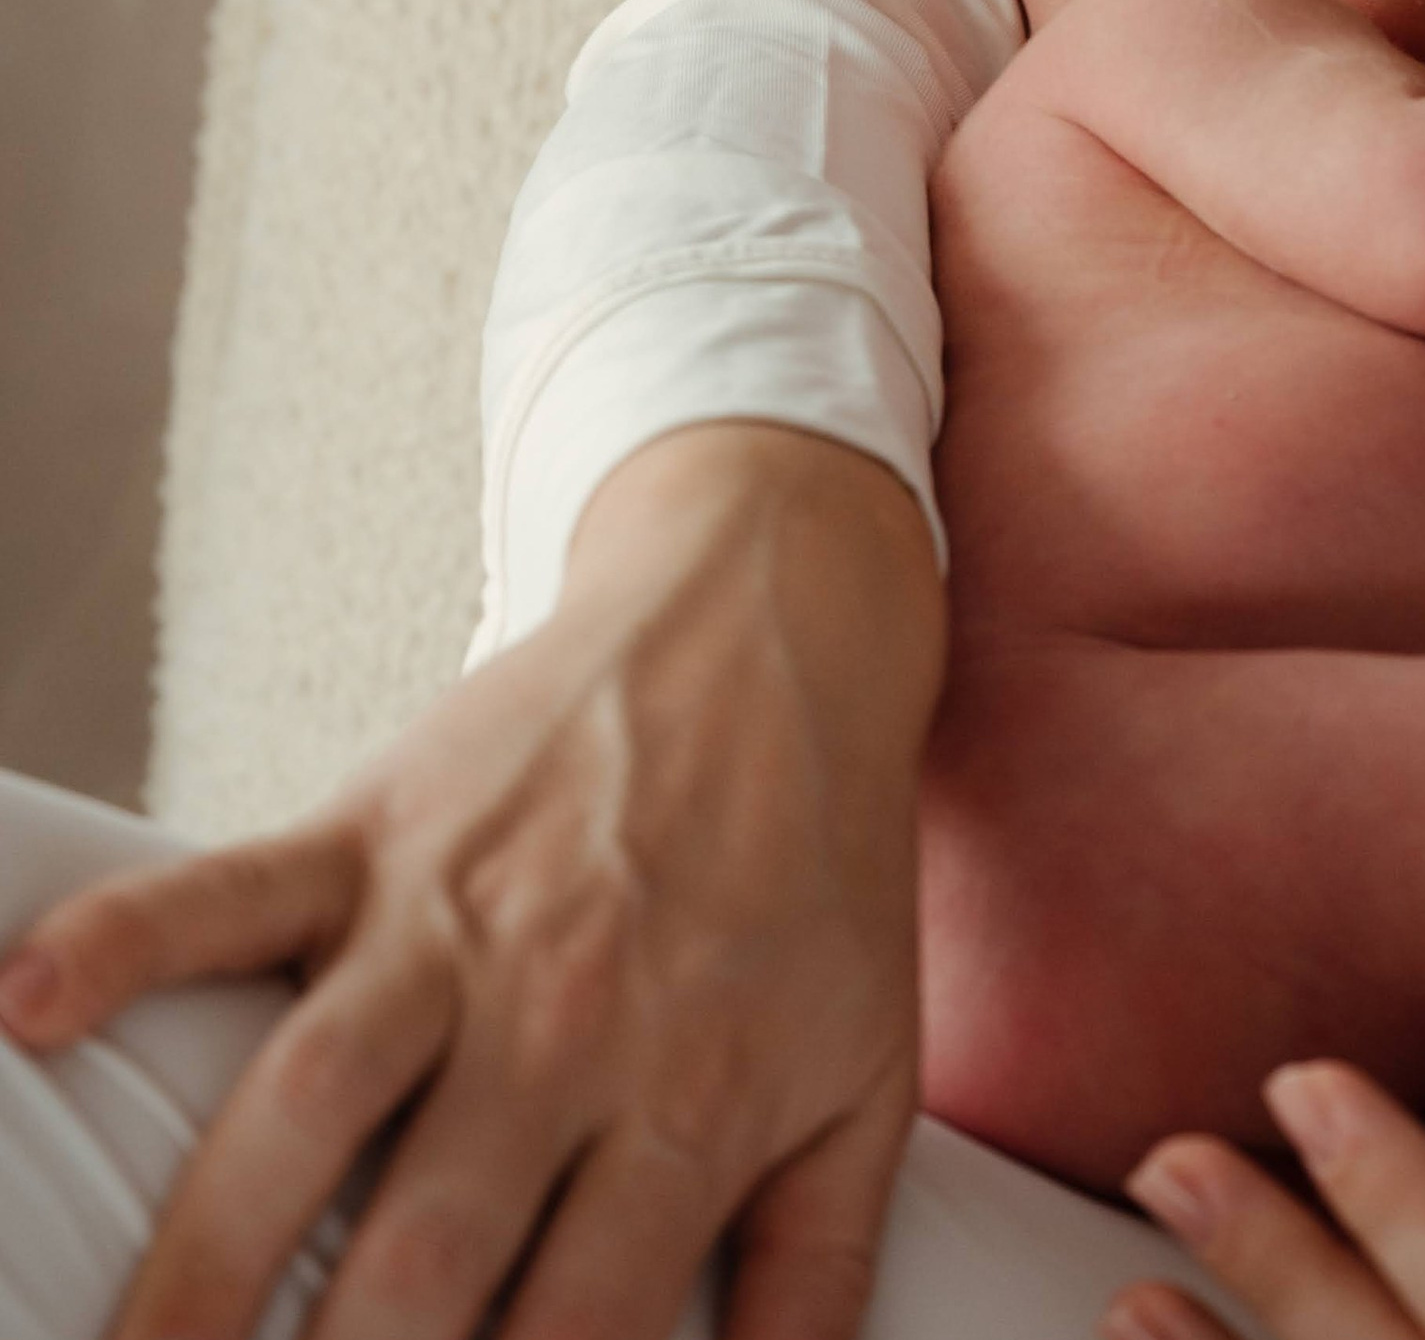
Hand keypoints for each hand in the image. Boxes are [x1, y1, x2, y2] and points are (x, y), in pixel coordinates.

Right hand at [0, 423, 943, 1339]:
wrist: (786, 629)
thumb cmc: (821, 865)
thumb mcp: (868, 1071)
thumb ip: (821, 1270)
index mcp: (689, 1098)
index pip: (569, 1337)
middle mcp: (564, 1020)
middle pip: (421, 1257)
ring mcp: (456, 918)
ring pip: (305, 1110)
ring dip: (200, 1262)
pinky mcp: (380, 827)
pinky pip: (230, 889)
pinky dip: (120, 942)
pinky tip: (32, 1004)